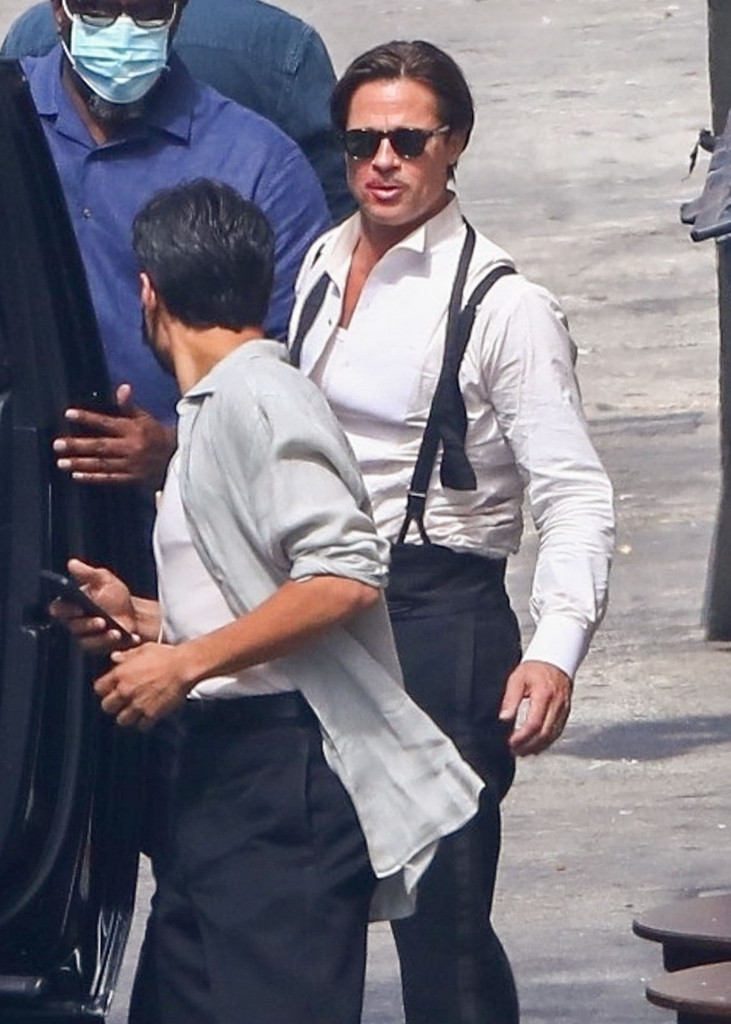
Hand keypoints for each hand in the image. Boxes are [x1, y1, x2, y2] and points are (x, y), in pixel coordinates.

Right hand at [49, 557, 138, 654]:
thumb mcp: (104, 580)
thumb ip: (88, 573)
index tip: (79, 607)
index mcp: (72, 605)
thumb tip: (72, 563)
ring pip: (87, 641)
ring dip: (101, 637)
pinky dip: (113, 643)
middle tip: (102, 621)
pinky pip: (101, 649)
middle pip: (74, 627)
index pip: (59, 609)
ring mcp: (87, 637)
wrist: (135, 614)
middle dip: (88, 624)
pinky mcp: (98, 648)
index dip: (66, 610)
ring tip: (115, 632)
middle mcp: (76, 622)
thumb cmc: (116, 597)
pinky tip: (126, 636)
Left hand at [53, 383, 174, 486]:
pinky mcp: (131, 478)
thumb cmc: (156, 434)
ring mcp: (131, 465)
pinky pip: (110, 479)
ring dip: (81, 463)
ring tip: (61, 462)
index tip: (69, 414)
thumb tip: (123, 388)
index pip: (106, 422)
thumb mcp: (145, 417)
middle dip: (77, 445)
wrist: (177, 456)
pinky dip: (93, 478)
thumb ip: (129, 405)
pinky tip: (77, 475)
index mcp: (133, 430)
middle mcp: (131, 447)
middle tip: (57, 444)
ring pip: (102, 464)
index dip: (87, 418)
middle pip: (100, 446)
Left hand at [93, 642, 192, 728]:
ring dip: (128, 716)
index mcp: (120, 674)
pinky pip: (141, 726)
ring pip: (122, 720)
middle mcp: (125, 690)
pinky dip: (145, 722)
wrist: (184, 666)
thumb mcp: (143, 649)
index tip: (112, 689)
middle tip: (122, 702)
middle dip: (114, 705)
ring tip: (135, 711)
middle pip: (107, 707)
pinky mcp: (151, 713)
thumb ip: (126, 655)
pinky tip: (150, 715)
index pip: (99, 688)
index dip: (105, 689)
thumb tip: (114, 657)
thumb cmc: (165, 655)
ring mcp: (138, 704)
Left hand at [499, 660, 572, 755]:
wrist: (556, 660)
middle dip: (529, 746)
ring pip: (553, 736)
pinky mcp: (566, 713)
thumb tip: (504, 718)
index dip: (522, 737)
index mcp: (544, 695)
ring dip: (538, 747)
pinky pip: (558, 732)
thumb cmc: (536, 668)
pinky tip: (536, 746)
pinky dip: (547, 742)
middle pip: (545, 734)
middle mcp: (557, 705)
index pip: (534, 723)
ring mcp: (564, 710)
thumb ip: (510, 699)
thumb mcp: (517, 679)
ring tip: (523, 752)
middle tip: (515, 751)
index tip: (510, 743)